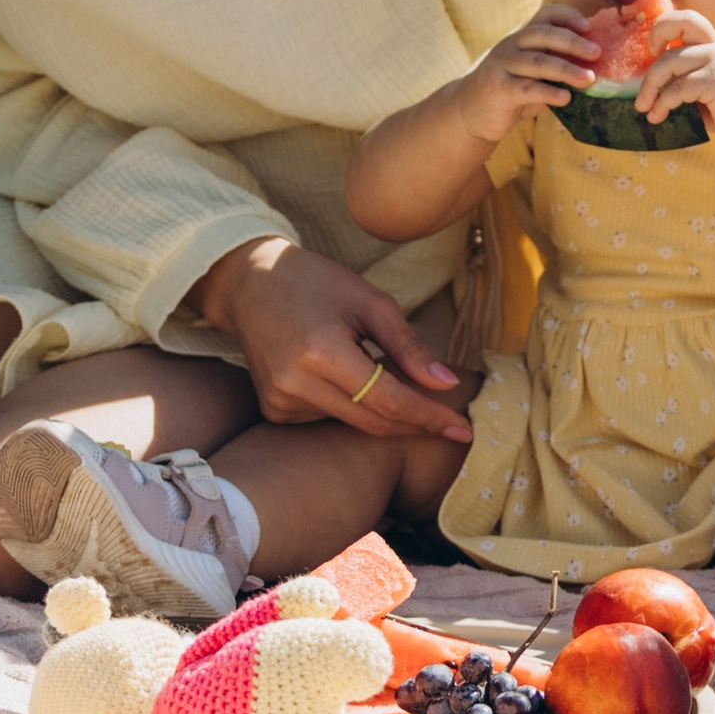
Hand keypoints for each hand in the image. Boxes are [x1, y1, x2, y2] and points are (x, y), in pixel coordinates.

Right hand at [192, 236, 469, 443]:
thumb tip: (447, 385)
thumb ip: (409, 347)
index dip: (429, 417)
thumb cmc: (316, 283)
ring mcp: (280, 402)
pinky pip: (330, 419)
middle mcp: (295, 385)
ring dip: (383, 409)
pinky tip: (345, 374)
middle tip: (452, 424)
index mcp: (322, 352)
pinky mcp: (274, 410)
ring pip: (354, 423)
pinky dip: (352, 405)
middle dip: (416, 424)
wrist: (252, 283)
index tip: (462, 430)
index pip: (388, 400)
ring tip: (379, 366)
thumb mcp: (371, 303)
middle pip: (374, 422)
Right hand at [452, 6, 605, 155]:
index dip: (568, 16)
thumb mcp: (534, 74)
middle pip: (544, 35)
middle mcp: (511, 44)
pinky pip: (526, 88)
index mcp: (523, 37)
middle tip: (597, 52)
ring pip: (537, 62)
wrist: (471, 112)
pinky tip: (566, 98)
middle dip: (573, 42)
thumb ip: (556, 66)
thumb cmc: (512, 91)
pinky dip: (548, 92)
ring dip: (566, 70)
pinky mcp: (498, 87)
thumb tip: (597, 69)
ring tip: (589, 79)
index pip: (546, 14)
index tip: (590, 26)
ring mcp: (502, 65)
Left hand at [635, 10, 714, 143]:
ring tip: (644, 109)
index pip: (687, 18)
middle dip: (650, 61)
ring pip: (668, 63)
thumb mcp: (711, 86)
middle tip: (641, 91)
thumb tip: (651, 91)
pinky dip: (662, 104)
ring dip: (649, 88)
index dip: (664, 27)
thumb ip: (687, 81)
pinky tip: (658, 116)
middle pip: (673, 32)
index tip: (654, 50)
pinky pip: (677, 88)